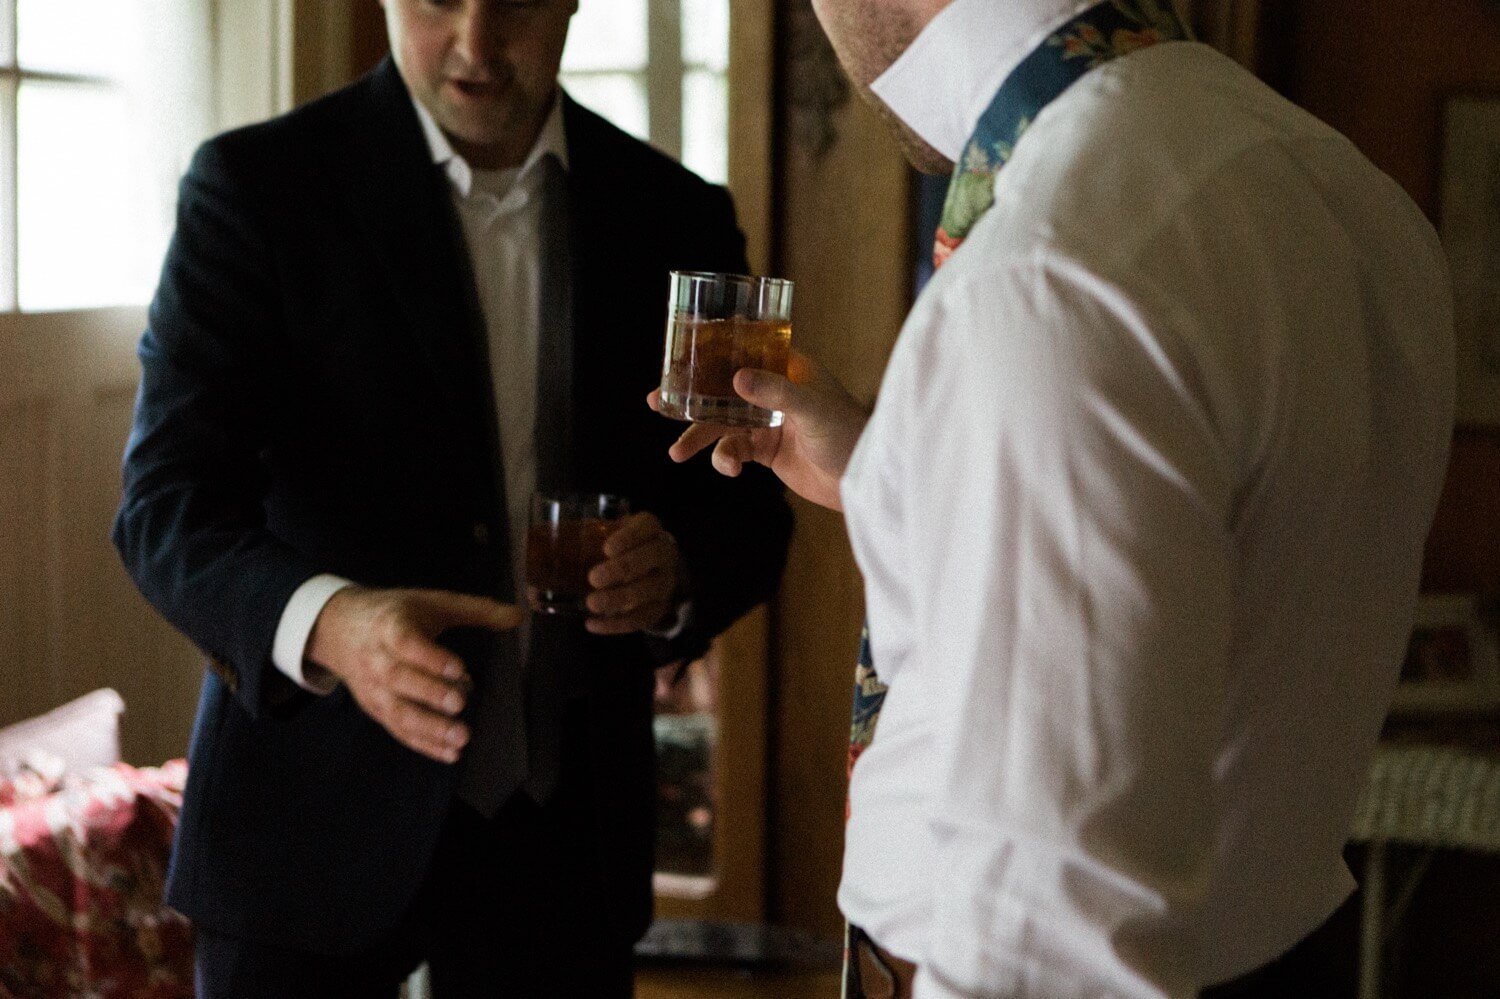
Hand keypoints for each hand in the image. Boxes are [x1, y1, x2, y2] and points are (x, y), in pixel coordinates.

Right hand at [306, 586, 521, 762]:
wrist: (340, 628)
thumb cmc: (395, 615)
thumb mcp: (432, 602)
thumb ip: (476, 610)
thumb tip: (518, 615)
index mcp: (390, 627)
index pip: (406, 643)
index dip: (430, 657)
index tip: (459, 668)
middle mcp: (377, 659)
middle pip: (399, 679)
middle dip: (429, 694)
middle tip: (460, 703)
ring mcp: (374, 688)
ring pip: (397, 711)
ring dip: (428, 728)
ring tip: (461, 738)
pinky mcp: (376, 709)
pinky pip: (398, 730)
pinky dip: (423, 744)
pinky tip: (450, 753)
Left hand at [584, 512, 682, 635]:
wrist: (654, 571)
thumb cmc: (621, 549)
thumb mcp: (610, 536)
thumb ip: (581, 539)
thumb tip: (531, 548)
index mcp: (649, 530)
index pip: (646, 527)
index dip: (629, 537)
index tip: (606, 548)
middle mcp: (663, 554)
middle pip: (651, 557)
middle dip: (623, 568)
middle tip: (594, 578)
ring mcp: (665, 583)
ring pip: (648, 590)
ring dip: (619, 598)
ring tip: (592, 604)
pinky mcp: (659, 608)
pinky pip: (642, 619)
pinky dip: (617, 624)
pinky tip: (593, 624)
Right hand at [648, 349, 868, 510]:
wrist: (863, 480)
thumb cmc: (848, 434)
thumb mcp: (813, 410)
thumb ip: (775, 394)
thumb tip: (735, 379)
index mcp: (788, 368)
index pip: (744, 351)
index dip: (712, 352)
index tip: (681, 354)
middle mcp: (774, 391)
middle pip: (722, 388)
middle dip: (691, 397)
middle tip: (656, 402)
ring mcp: (769, 420)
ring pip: (723, 423)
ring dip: (700, 437)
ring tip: (677, 453)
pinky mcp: (767, 450)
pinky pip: (735, 451)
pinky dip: (725, 460)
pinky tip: (729, 470)